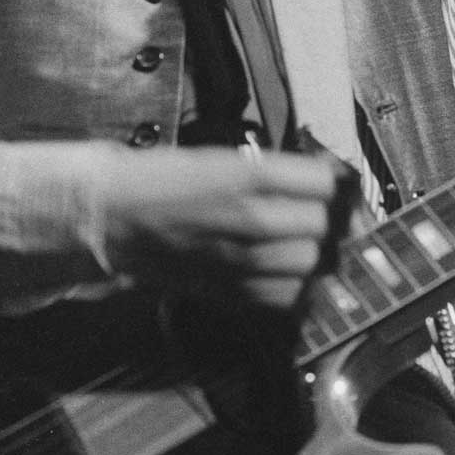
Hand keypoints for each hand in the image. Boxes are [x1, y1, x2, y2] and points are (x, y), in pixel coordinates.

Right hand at [93, 144, 355, 311]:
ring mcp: (241, 260)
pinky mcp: (230, 290)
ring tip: (313, 244)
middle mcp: (251, 219)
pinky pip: (286, 297)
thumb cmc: (162, 178)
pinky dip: (298, 288)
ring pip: (312, 264)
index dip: (343, 185)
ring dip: (319, 254)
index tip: (344, 186)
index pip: (327, 182)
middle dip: (334, 222)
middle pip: (325, 227)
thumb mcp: (219, 157)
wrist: (110, 215)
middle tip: (334, 216)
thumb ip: (273, 172)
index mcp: (248, 175)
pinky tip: (291, 273)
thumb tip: (325, 182)